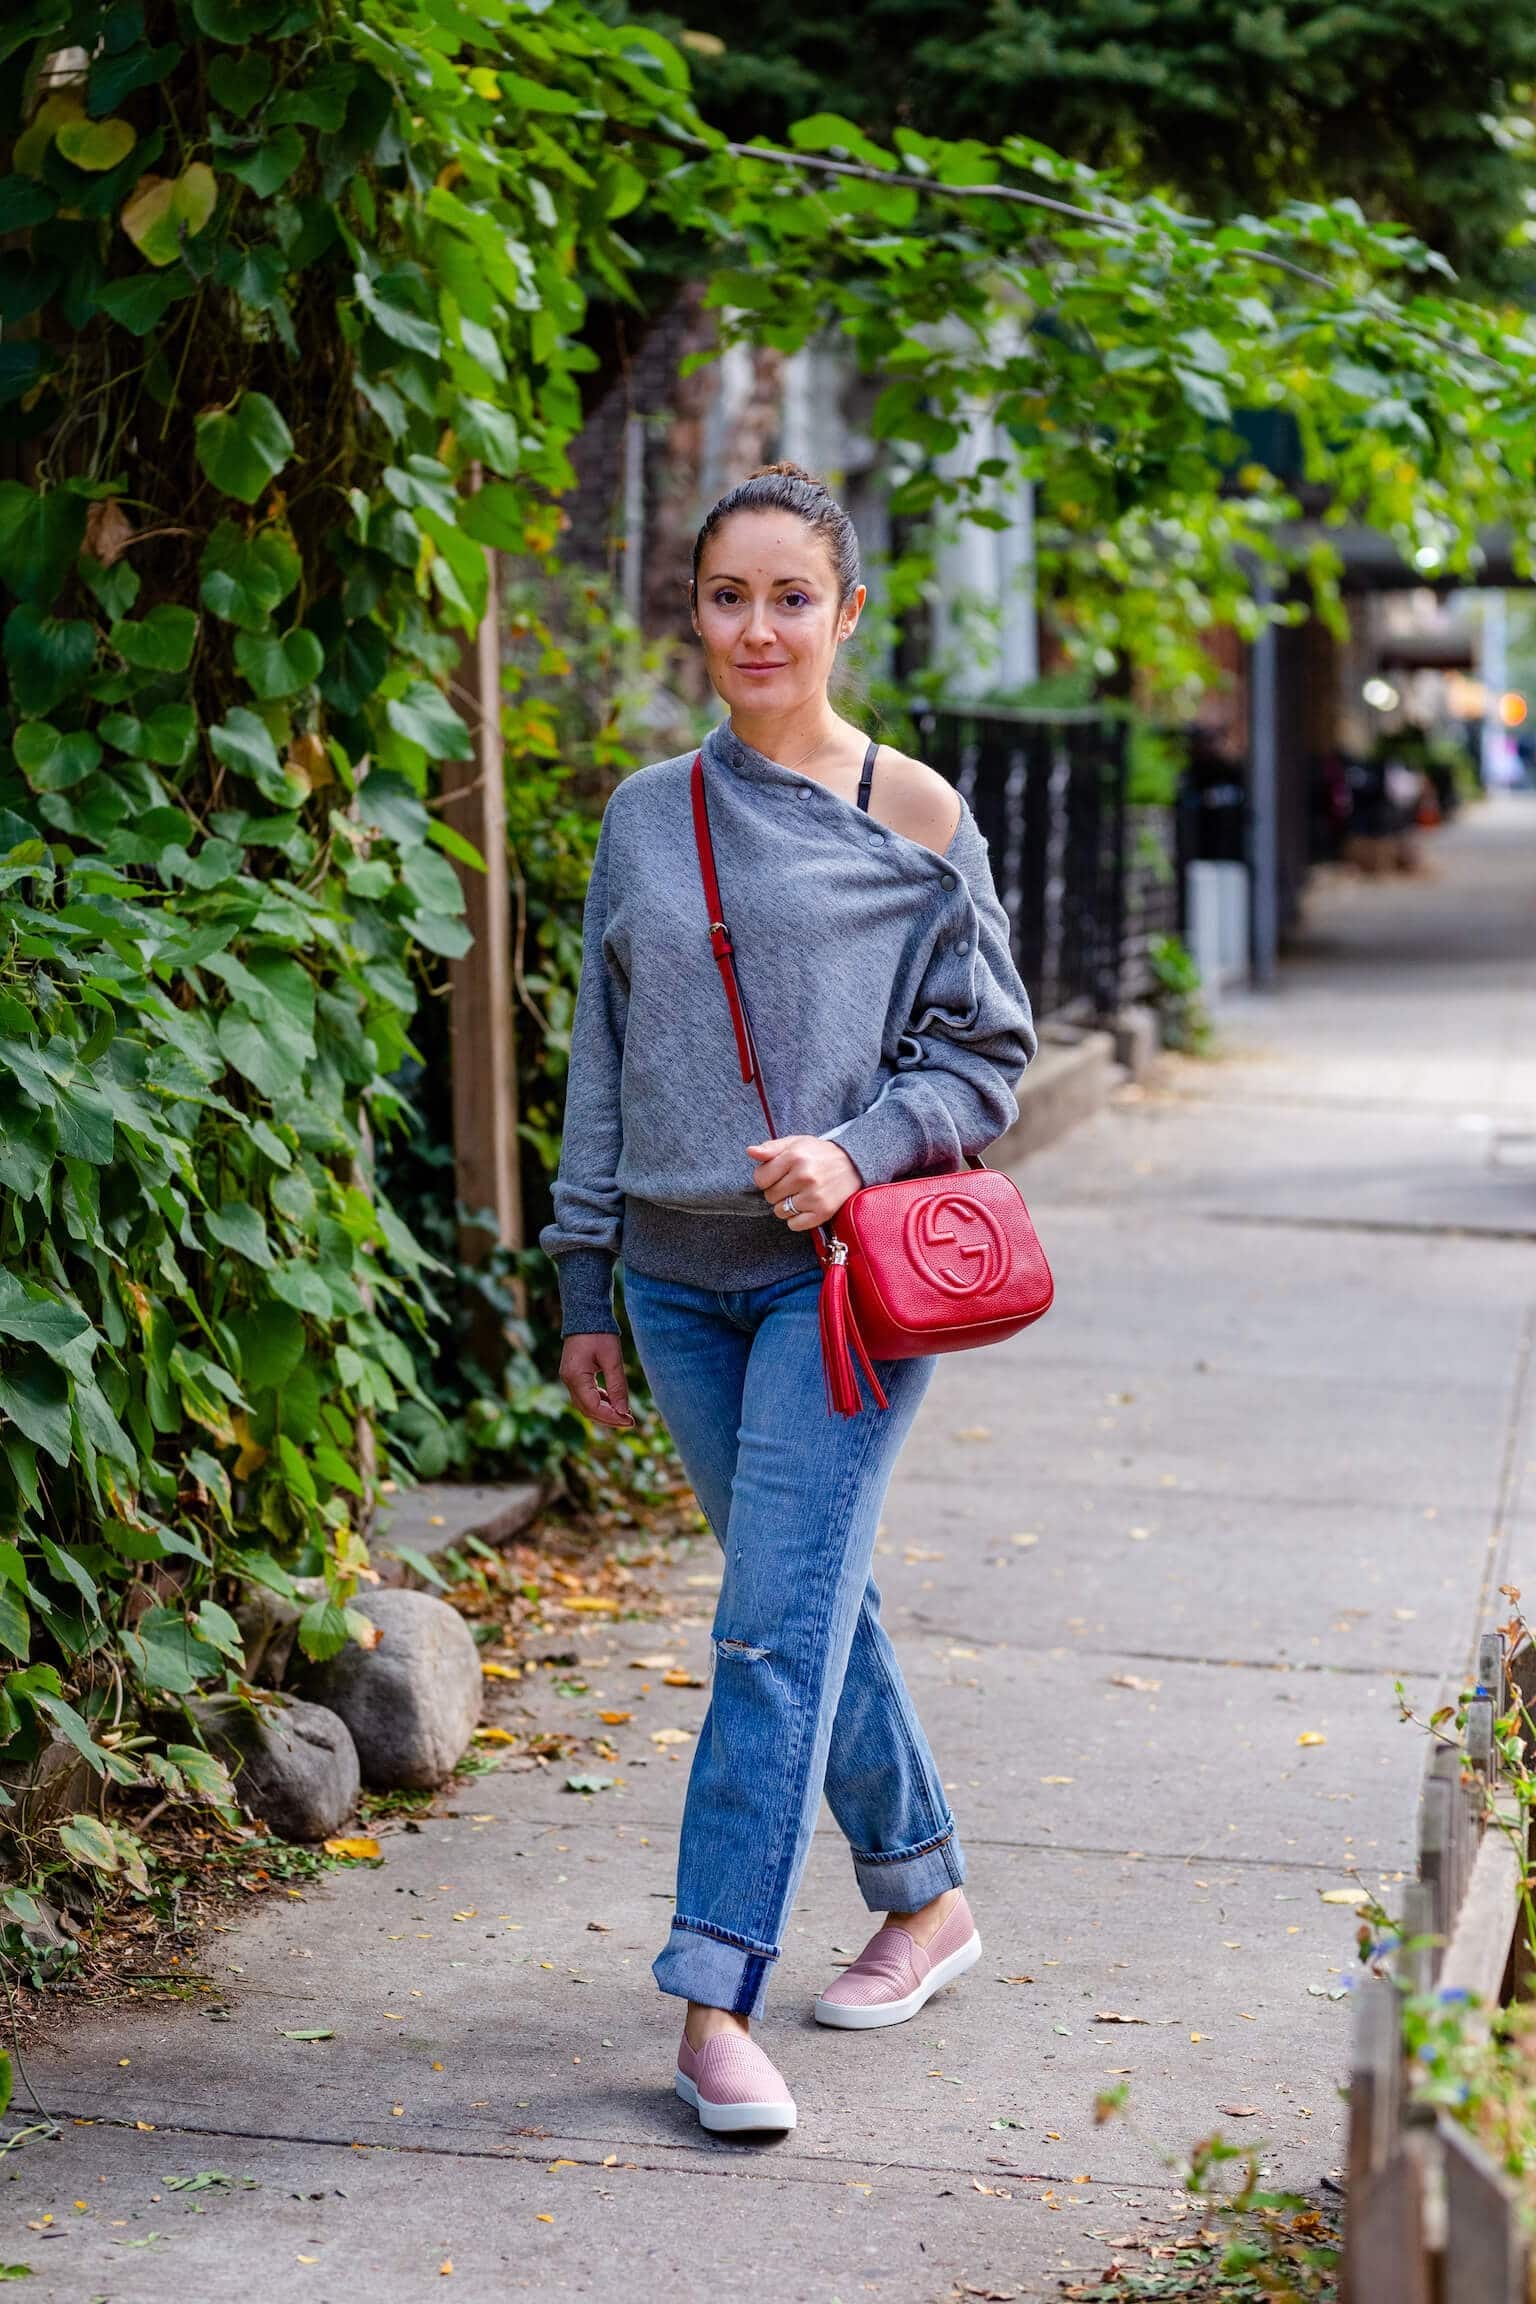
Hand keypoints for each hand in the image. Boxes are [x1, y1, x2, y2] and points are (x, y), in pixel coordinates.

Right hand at [559, 1333, 635, 1427]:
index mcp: (576, 1376)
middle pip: (587, 1410)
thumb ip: (617, 1386)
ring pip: (585, 1404)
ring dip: (604, 1412)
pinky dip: (599, 1401)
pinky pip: (585, 1395)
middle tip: (630, 1422)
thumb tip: (623, 1411)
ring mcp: (569, 1377)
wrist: (585, 1314)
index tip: (630, 1421)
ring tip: (624, 1414)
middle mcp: (568, 1380)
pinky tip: (613, 1401)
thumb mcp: (613, 1359)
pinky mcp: (573, 1374)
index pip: (593, 1407)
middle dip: (608, 1418)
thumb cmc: (600, 1333)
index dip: (611, 1417)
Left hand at [746, 1135, 863, 1229]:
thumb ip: (771, 1148)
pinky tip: (806, 1206)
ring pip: (780, 1212)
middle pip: (769, 1196)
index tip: (777, 1175)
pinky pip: (794, 1225)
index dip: (765, 1178)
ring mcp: (814, 1195)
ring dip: (786, 1206)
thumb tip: (750, 1151)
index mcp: (795, 1156)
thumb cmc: (820, 1154)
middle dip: (777, 1191)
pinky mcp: (823, 1212)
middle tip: (792, 1184)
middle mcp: (805, 1176)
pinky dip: (796, 1219)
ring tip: (800, 1194)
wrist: (854, 1163)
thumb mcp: (796, 1143)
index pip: (760, 1178)